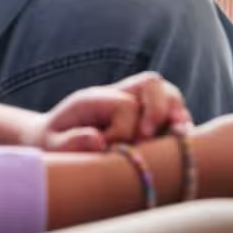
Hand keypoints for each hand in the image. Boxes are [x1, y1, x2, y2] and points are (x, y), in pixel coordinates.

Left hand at [31, 73, 192, 151]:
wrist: (53, 141)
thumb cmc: (52, 145)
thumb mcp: (51, 147)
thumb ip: (69, 144)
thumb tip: (98, 141)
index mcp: (95, 98)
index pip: (124, 104)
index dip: (123, 131)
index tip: (110, 150)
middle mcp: (119, 95)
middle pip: (153, 83)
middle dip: (159, 111)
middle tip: (147, 139)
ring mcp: (136, 105)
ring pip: (170, 95)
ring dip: (176, 116)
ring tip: (174, 140)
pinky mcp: (149, 119)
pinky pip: (175, 114)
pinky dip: (181, 127)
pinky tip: (178, 146)